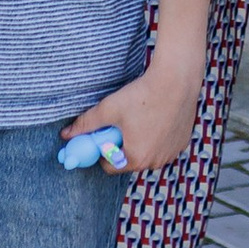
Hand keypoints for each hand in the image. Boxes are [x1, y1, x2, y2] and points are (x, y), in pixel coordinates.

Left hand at [65, 56, 199, 176]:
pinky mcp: (182, 142)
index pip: (110, 167)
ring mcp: (171, 153)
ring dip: (141, 142)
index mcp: (135, 158)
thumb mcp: (109, 109)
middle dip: (122, 146)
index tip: (103, 136)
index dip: (103, 151)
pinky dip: (158, 136)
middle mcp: (155, 162)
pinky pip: (164, 145)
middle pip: (130, 160)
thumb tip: (66, 134)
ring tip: (141, 117)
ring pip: (148, 153)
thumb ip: (86, 124)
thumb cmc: (142, 95)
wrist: (177, 80)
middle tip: (122, 123)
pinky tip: (156, 116)